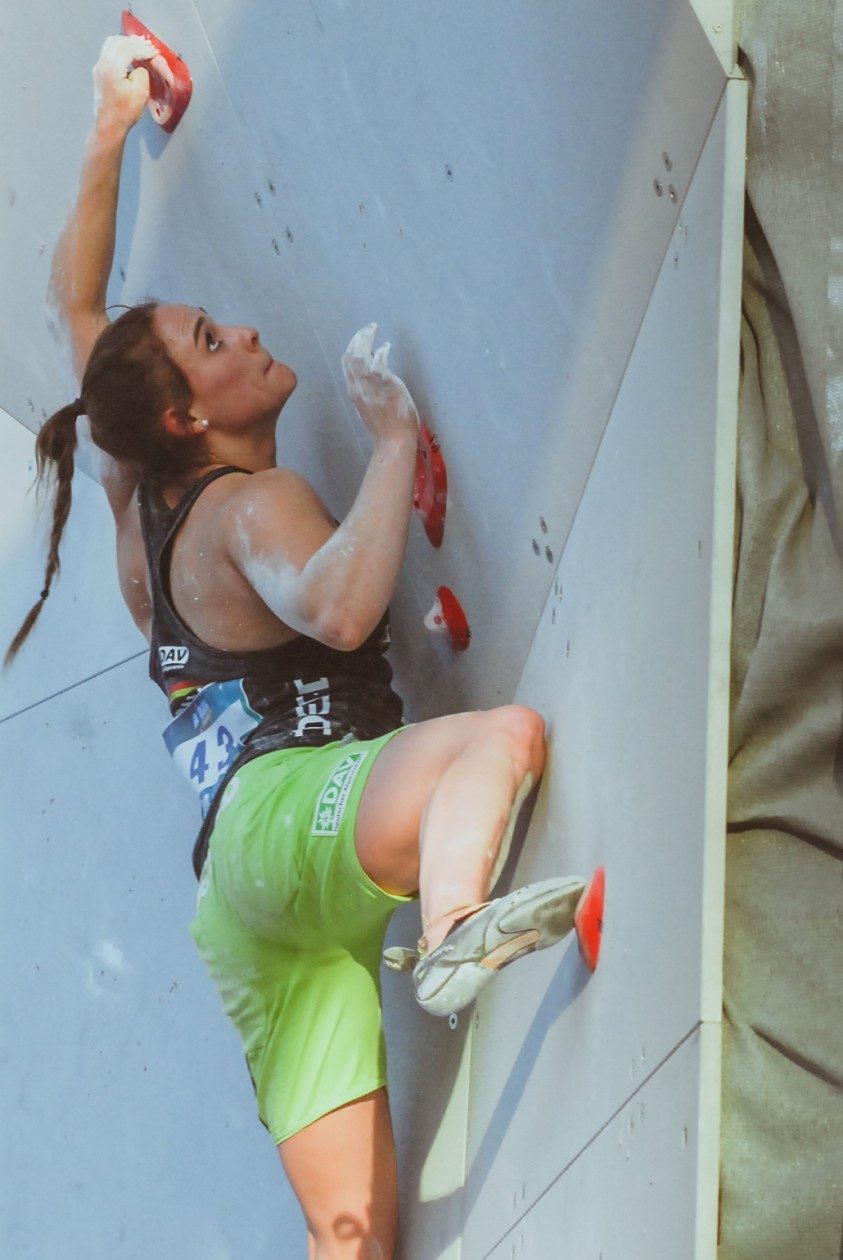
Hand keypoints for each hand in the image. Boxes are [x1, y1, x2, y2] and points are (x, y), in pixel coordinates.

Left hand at [92, 34, 158, 134]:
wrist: (109, 125)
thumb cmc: (125, 112)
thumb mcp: (141, 93)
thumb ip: (142, 73)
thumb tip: (140, 66)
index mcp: (113, 68)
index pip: (129, 49)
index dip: (144, 49)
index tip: (154, 52)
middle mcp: (103, 64)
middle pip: (119, 42)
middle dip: (135, 42)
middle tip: (148, 46)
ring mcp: (99, 67)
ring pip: (111, 44)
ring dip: (126, 43)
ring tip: (139, 47)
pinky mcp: (99, 72)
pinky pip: (108, 51)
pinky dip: (120, 48)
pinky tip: (128, 54)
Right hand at [342, 324, 419, 441]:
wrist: (393, 439)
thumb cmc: (385, 428)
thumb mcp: (369, 408)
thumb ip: (367, 392)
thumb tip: (372, 377)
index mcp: (354, 392)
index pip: (347, 364)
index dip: (352, 349)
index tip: (360, 340)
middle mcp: (357, 386)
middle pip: (350, 356)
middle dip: (357, 338)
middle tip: (368, 329)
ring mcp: (369, 384)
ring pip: (360, 354)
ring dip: (366, 338)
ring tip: (373, 328)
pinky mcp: (383, 382)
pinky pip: (378, 359)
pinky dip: (382, 350)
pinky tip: (387, 346)